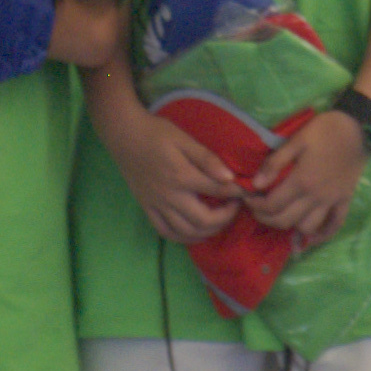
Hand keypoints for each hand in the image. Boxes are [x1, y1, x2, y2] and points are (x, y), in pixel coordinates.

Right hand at [105, 101, 240, 245]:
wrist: (124, 135)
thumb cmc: (156, 133)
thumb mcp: (184, 139)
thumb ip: (207, 159)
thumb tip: (230, 177)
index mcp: (181, 175)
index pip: (218, 191)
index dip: (237, 193)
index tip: (246, 190)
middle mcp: (169, 196)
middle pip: (204, 220)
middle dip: (226, 218)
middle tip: (234, 207)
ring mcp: (157, 205)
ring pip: (187, 232)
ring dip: (208, 232)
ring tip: (219, 220)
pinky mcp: (147, 209)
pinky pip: (167, 233)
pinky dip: (184, 237)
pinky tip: (195, 231)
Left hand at [250, 107, 367, 247]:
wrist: (358, 128)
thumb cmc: (324, 131)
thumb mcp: (296, 140)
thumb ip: (275, 163)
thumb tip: (256, 184)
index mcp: (301, 181)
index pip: (272, 205)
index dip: (255, 206)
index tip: (248, 200)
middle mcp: (316, 197)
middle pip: (286, 221)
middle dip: (267, 219)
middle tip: (258, 211)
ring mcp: (332, 201)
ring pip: (308, 228)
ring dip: (291, 227)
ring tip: (281, 217)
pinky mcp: (345, 201)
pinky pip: (335, 225)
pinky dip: (322, 235)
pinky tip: (311, 236)